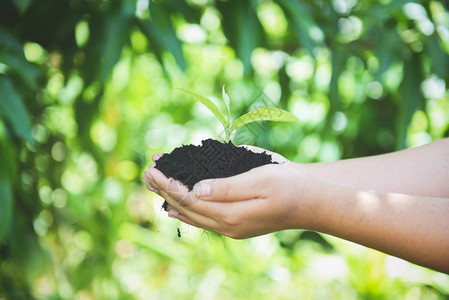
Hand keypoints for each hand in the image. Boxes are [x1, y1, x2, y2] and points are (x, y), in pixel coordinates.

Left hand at [142, 148, 315, 238]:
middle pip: (187, 208)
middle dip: (164, 190)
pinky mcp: (237, 226)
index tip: (152, 169)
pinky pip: (204, 220)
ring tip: (154, 186)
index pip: (190, 199)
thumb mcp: (260, 179)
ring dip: (172, 200)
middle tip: (145, 173)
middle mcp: (228, 226)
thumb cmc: (289, 185)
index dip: (169, 184)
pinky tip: (176, 209)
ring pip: (193, 216)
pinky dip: (186, 212)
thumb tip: (196, 189)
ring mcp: (232, 229)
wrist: (311, 203)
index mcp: (231, 214)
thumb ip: (227, 187)